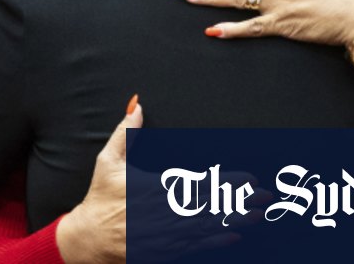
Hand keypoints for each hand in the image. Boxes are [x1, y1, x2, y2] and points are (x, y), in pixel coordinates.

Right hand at [56, 98, 248, 262]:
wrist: (87, 238)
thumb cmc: (100, 197)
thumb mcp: (108, 161)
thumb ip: (125, 133)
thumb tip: (136, 105)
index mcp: (158, 187)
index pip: (202, 182)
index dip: (228, 180)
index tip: (250, 178)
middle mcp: (166, 211)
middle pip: (211, 204)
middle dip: (241, 200)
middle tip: (266, 196)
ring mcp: (167, 233)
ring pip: (208, 226)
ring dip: (235, 220)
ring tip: (257, 214)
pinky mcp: (164, 250)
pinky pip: (196, 246)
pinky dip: (216, 241)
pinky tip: (234, 237)